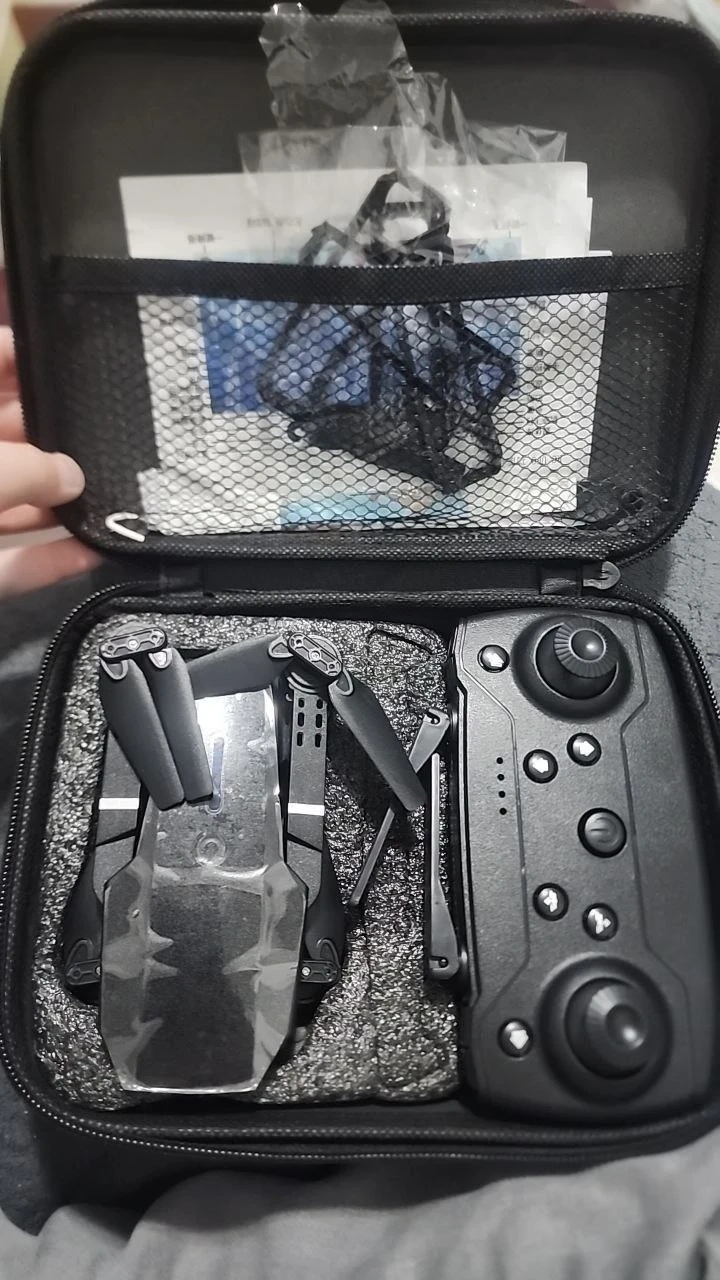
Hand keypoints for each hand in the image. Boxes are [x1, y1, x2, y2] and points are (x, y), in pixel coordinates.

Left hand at [0, 328, 98, 594]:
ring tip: (114, 492)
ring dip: (60, 502)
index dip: (19, 354)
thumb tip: (74, 478)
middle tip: (107, 431)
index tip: (71, 356)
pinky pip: (15, 562)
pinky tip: (95, 552)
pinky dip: (51, 560)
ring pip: (14, 502)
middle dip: (54, 437)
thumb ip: (32, 470)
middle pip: (7, 436)